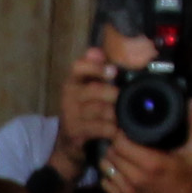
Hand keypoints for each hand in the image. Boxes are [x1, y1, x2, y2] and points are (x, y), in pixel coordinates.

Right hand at [54, 49, 117, 173]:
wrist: (68, 142)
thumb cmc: (84, 111)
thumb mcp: (87, 89)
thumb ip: (94, 69)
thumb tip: (96, 50)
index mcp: (72, 82)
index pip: (78, 67)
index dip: (95, 67)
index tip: (113, 71)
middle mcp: (69, 97)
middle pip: (94, 90)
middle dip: (113, 95)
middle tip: (123, 99)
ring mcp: (71, 116)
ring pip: (100, 110)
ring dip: (116, 113)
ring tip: (123, 116)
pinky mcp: (76, 133)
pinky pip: (101, 128)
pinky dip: (113, 129)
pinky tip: (118, 130)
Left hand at [97, 102, 191, 192]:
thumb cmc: (190, 178)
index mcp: (152, 164)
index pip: (121, 142)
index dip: (121, 133)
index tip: (126, 128)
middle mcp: (136, 177)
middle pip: (111, 152)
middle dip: (116, 143)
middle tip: (124, 138)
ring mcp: (127, 190)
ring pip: (105, 165)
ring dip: (111, 157)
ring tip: (122, 151)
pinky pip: (104, 181)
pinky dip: (109, 173)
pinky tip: (119, 167)